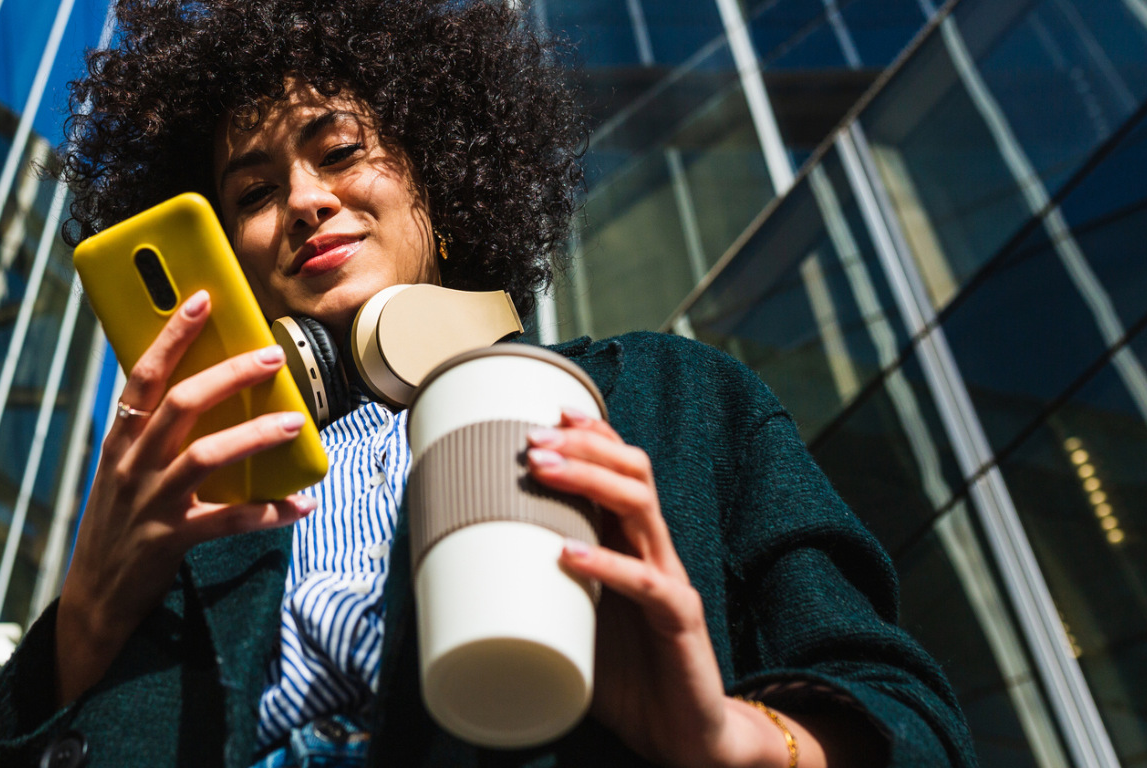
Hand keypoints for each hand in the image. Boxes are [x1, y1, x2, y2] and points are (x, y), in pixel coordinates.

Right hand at [55, 290, 314, 703]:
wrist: (94, 597)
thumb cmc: (117, 524)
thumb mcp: (121, 471)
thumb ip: (151, 435)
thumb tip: (202, 390)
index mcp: (120, 440)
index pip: (144, 375)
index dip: (173, 335)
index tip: (202, 300)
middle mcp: (132, 465)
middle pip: (181, 405)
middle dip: (230, 375)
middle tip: (272, 357)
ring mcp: (151, 502)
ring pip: (206, 456)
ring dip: (255, 435)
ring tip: (295, 423)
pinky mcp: (171, 540)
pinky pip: (227, 521)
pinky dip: (268, 512)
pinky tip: (300, 504)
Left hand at [526, 408, 828, 767]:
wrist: (686, 735)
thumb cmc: (628, 676)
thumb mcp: (573, 622)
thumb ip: (537, 593)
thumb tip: (459, 575)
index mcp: (632, 545)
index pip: (622, 471)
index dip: (593, 435)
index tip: (548, 411)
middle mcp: (655, 552)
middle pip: (632, 474)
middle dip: (584, 446)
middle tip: (532, 440)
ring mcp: (672, 583)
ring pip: (641, 509)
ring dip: (590, 482)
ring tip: (544, 470)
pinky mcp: (681, 621)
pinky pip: (648, 584)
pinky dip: (607, 565)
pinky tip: (569, 555)